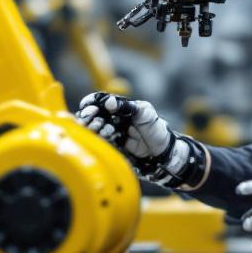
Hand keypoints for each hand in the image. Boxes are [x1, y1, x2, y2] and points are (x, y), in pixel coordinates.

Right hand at [75, 92, 207, 188]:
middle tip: (94, 119)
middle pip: (94, 115)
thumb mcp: (146, 113)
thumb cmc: (156, 128)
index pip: (100, 101)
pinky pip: (101, 141)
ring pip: (96, 128)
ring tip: (104, 128)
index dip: (91, 102)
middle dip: (90, 116)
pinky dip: (100, 138)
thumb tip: (109, 102)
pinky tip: (106, 136)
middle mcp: (114, 119)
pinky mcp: (113, 145)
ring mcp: (113, 132)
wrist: (163, 151)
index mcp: (121, 107)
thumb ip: (128, 106)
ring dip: (95, 127)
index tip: (88, 106)